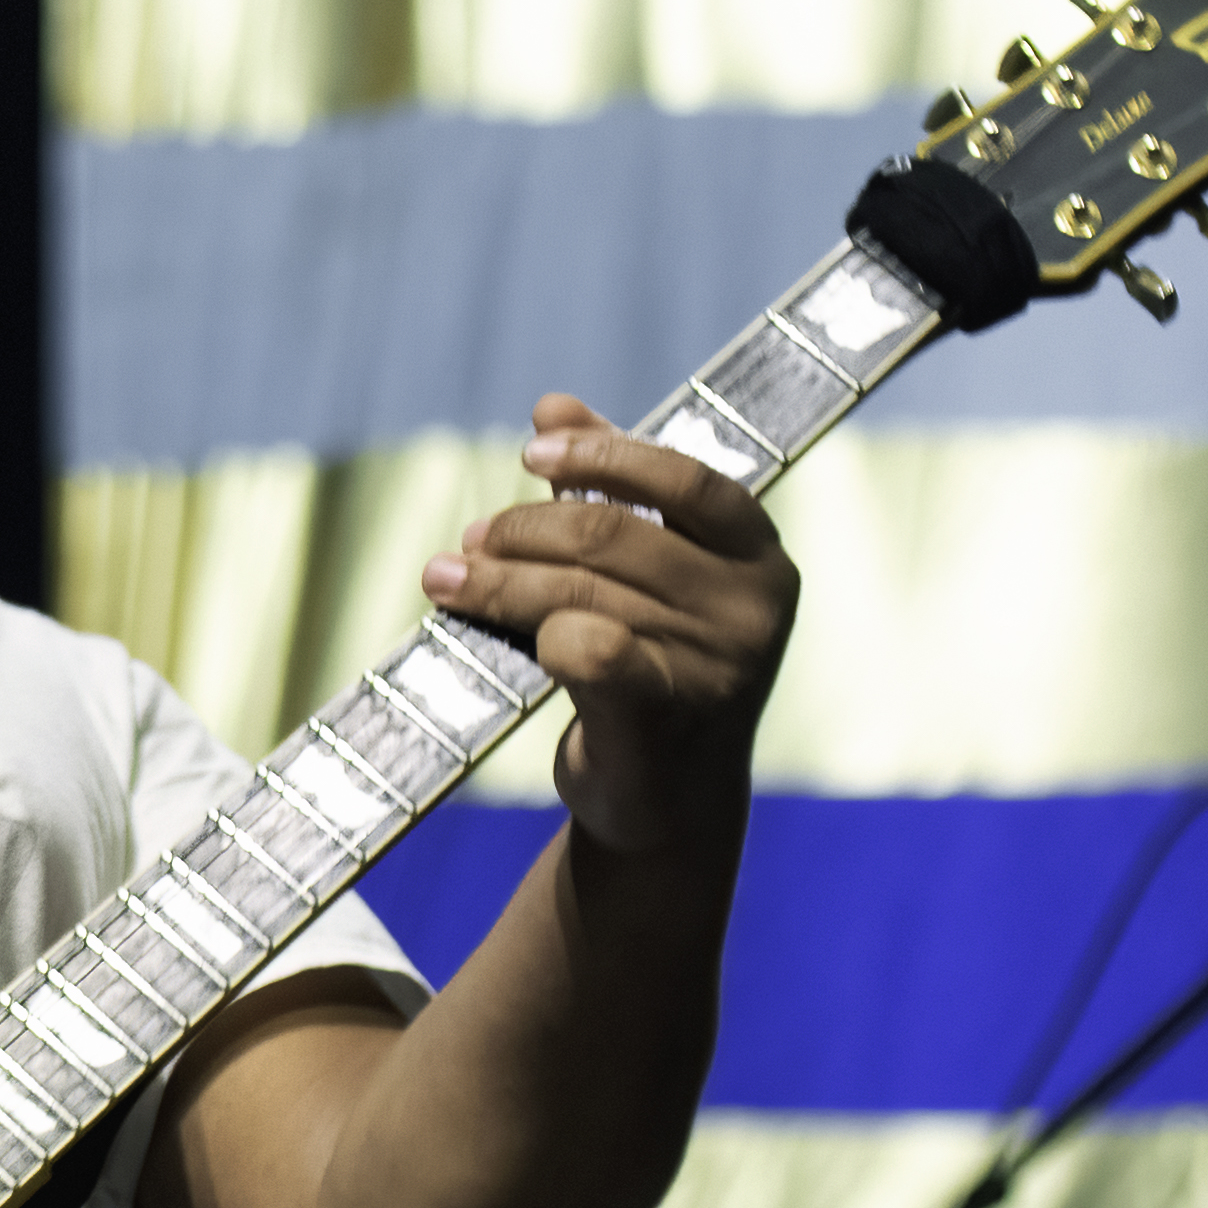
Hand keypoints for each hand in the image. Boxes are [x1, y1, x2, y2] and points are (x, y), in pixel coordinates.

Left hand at [419, 394, 797, 857]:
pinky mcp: (666, 722)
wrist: (664, 802)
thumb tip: (553, 404)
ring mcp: (717, 670)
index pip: (685, 478)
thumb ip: (609, 489)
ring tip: (447, 578)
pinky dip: (532, 633)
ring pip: (580, 594)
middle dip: (525, 533)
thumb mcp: (645, 574)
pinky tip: (491, 632)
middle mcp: (754, 610)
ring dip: (498, 582)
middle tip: (471, 541)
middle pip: (612, 538)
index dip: (603, 455)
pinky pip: (586, 650)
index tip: (529, 452)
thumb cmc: (652, 667)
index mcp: (759, 556)